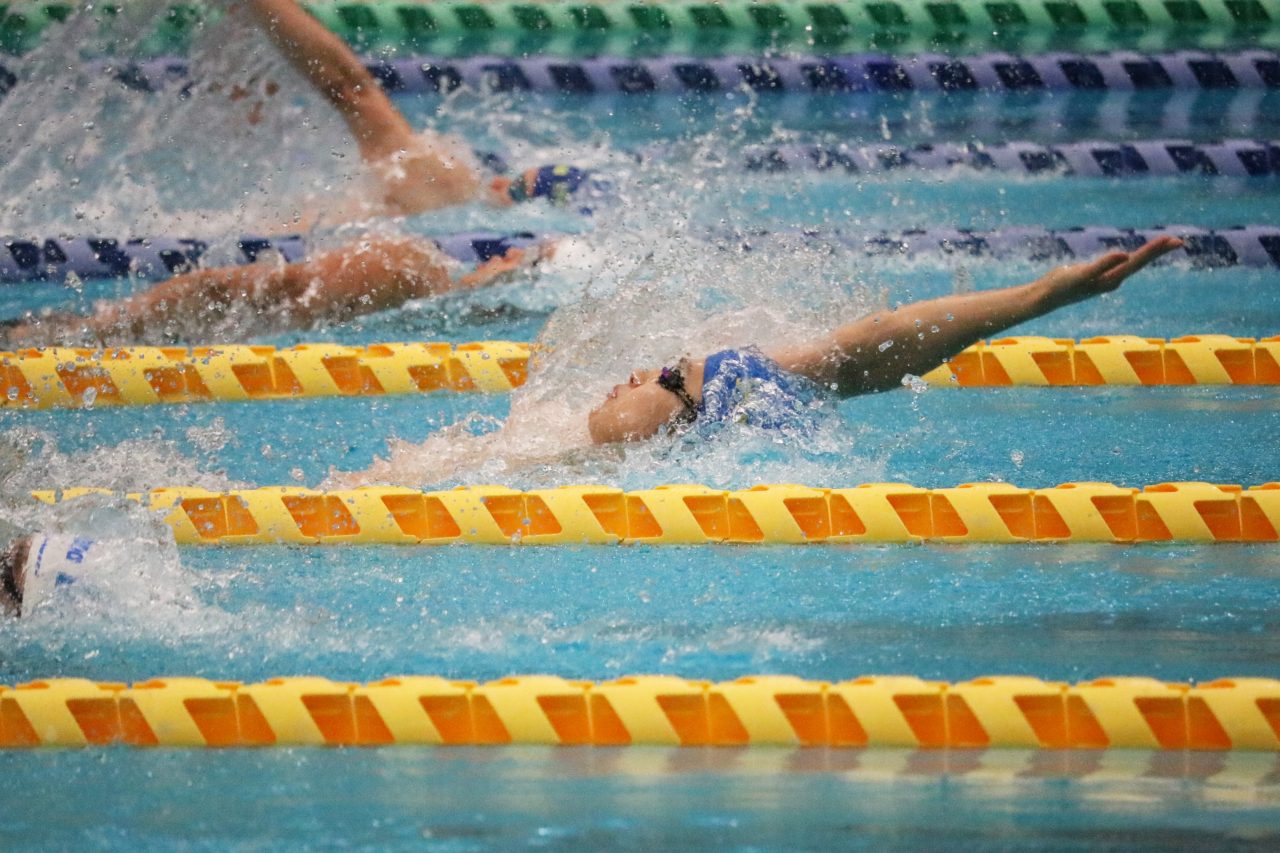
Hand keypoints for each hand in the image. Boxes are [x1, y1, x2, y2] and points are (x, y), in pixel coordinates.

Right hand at [1041, 236, 1183, 305]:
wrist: (1045, 298)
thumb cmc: (1061, 286)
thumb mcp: (1081, 274)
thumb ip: (1103, 264)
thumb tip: (1125, 255)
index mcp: (1112, 279)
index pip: (1138, 261)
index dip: (1155, 250)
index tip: (1173, 240)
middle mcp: (1113, 280)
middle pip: (1140, 263)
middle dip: (1158, 251)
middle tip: (1178, 241)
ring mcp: (1105, 279)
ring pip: (1132, 264)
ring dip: (1147, 255)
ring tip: (1162, 245)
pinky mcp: (1097, 277)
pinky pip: (1119, 265)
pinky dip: (1130, 258)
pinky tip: (1130, 257)